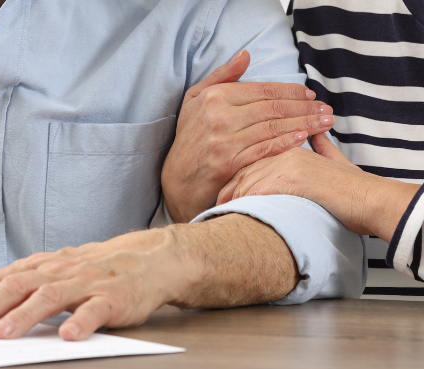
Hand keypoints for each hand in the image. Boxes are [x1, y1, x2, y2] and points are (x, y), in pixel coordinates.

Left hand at [0, 228, 186, 340]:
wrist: (146, 259)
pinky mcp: (112, 297)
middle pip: (16, 287)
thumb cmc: (96, 269)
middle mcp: (58, 271)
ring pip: (49, 296)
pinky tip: (68, 336)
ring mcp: (84, 283)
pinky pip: (94, 309)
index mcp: (40, 266)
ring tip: (2, 334)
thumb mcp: (55, 271)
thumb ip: (24, 285)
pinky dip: (80, 321)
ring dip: (23, 316)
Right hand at [161, 50, 333, 222]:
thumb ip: (221, 76)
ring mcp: (224, 141)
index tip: (310, 95)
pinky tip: (304, 139)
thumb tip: (246, 55)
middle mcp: (219, 116)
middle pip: (273, 108)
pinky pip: (264, 150)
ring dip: (304, 124)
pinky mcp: (229, 163)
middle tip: (326, 110)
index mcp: (215, 97)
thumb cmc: (189, 137)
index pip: (263, 90)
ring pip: (273, 128)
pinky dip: (286, 143)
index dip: (291, 92)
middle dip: (305, 108)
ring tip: (324, 124)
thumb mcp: (195, 100)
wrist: (177, 178)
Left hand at [216, 134, 418, 241]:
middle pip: (243, 168)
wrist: (369, 200)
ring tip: (219, 213)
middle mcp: (285, 152)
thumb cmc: (349, 189)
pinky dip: (243, 201)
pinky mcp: (290, 178)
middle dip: (227, 188)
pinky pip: (257, 189)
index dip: (234, 177)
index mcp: (290, 148)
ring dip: (231, 198)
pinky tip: (233, 213)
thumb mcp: (332, 162)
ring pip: (247, 179)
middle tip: (214, 205)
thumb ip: (320, 147)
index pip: (251, 158)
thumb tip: (316, 136)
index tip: (222, 193)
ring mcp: (287, 163)